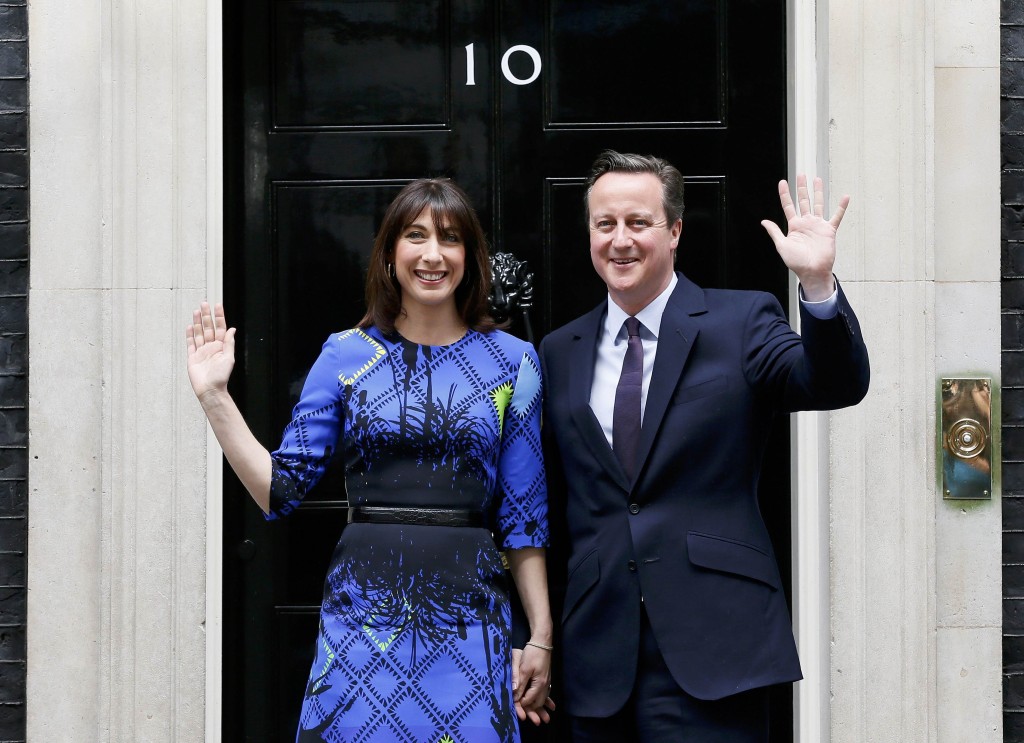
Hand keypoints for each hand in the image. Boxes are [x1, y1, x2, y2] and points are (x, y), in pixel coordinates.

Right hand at [185, 301, 236, 401]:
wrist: (210, 389)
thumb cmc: (221, 377)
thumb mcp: (229, 358)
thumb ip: (229, 343)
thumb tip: (232, 329)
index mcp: (221, 347)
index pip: (220, 328)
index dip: (219, 316)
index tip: (218, 306)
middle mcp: (211, 347)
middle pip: (208, 327)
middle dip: (207, 315)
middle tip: (204, 303)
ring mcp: (201, 351)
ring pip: (199, 333)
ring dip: (198, 322)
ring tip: (197, 311)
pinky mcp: (192, 357)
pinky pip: (191, 343)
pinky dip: (190, 334)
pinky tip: (190, 326)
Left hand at [511, 646, 554, 724]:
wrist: (542, 642)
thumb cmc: (532, 654)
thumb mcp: (524, 668)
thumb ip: (520, 682)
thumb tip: (515, 695)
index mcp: (539, 684)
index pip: (529, 699)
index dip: (522, 705)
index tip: (516, 709)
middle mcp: (544, 685)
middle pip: (538, 702)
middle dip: (534, 711)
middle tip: (532, 720)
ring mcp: (546, 681)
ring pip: (543, 698)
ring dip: (542, 708)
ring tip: (545, 719)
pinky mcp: (545, 678)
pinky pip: (546, 692)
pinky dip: (546, 699)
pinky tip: (550, 705)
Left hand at [760, 174, 849, 300]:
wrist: (812, 271)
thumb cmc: (796, 262)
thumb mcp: (782, 245)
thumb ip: (775, 232)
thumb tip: (764, 221)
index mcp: (794, 226)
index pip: (788, 206)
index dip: (785, 194)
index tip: (782, 182)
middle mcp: (806, 223)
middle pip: (804, 201)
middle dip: (802, 188)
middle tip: (801, 174)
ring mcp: (818, 225)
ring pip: (818, 204)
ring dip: (818, 192)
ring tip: (817, 179)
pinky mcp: (829, 230)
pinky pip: (837, 216)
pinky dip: (841, 207)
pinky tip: (845, 196)